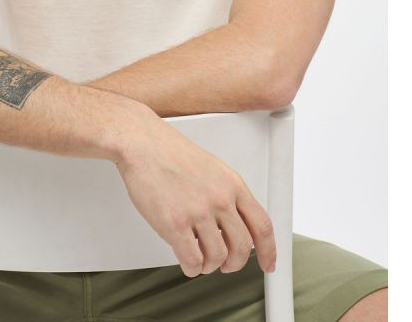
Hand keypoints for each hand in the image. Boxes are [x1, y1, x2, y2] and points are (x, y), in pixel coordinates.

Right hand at [115, 115, 276, 277]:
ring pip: (218, 258)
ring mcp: (198, 212)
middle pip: (243, 247)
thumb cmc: (170, 153)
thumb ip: (226, 195)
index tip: (267, 263)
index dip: (269, 251)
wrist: (142, 144)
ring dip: (209, 265)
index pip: (262, 225)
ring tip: (200, 259)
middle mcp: (219, 199)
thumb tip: (232, 224)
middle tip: (225, 264)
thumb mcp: (212, 168)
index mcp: (232, 184)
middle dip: (235, 263)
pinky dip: (191, 268)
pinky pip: (192, 261)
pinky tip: (186, 260)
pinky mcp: (175, 223)